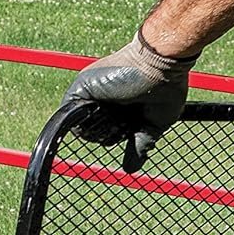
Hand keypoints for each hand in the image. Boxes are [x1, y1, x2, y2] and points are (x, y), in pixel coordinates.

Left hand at [65, 30, 196, 171]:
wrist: (159, 64)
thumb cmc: (165, 89)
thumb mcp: (153, 125)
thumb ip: (139, 146)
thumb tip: (130, 170)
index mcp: (120, 108)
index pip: (109, 135)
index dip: (119, 137)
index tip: (133, 125)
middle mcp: (103, 100)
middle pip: (94, 135)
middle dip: (110, 134)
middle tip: (127, 114)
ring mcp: (91, 94)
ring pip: (82, 128)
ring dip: (100, 128)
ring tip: (119, 108)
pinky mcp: (81, 87)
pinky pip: (68, 115)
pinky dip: (83, 121)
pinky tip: (104, 109)